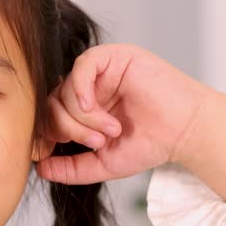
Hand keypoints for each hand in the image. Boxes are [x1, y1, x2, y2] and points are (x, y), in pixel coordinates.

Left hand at [36, 43, 214, 185]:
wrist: (186, 132)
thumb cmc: (151, 144)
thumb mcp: (103, 163)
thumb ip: (71, 168)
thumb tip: (40, 168)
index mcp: (85, 108)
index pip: (49, 113)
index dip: (49, 131)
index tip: (65, 148)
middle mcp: (90, 87)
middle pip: (52, 101)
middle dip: (68, 127)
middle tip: (96, 142)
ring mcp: (102, 71)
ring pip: (65, 88)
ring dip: (83, 116)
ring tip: (111, 130)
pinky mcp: (116, 57)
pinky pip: (82, 66)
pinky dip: (80, 89)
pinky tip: (92, 107)